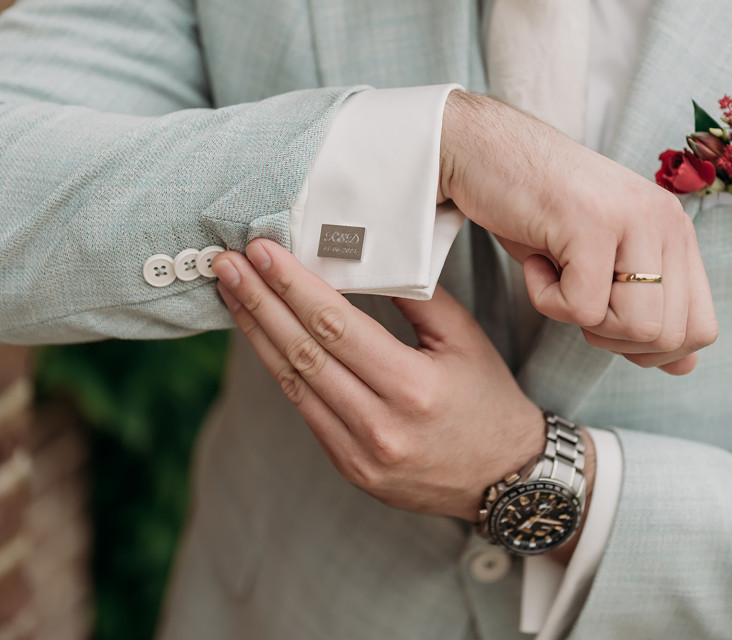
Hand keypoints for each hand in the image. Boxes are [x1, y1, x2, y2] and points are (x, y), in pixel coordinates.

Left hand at [211, 239, 554, 522]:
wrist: (503, 479)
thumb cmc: (488, 400)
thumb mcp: (466, 340)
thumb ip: (419, 297)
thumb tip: (366, 258)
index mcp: (413, 387)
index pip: (336, 326)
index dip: (294, 286)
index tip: (264, 252)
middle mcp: (380, 424)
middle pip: (303, 351)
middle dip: (260, 301)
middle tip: (228, 263)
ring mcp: (358, 452)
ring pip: (292, 381)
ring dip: (256, 332)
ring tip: (231, 293)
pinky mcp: (347, 466)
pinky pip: (304, 408)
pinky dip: (278, 366)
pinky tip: (260, 335)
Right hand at [438, 90, 717, 374]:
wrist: (481, 150)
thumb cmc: (536, 210)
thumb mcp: (601, 263)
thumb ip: (647, 308)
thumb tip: (684, 367)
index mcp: (676, 231)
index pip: (702, 327)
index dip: (652, 349)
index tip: (605, 318)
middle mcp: (667, 221)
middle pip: (670, 337)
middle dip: (614, 339)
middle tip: (574, 294)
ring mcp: (634, 218)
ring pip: (636, 327)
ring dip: (582, 319)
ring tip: (557, 274)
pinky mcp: (592, 222)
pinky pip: (581, 308)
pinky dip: (545, 299)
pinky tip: (536, 257)